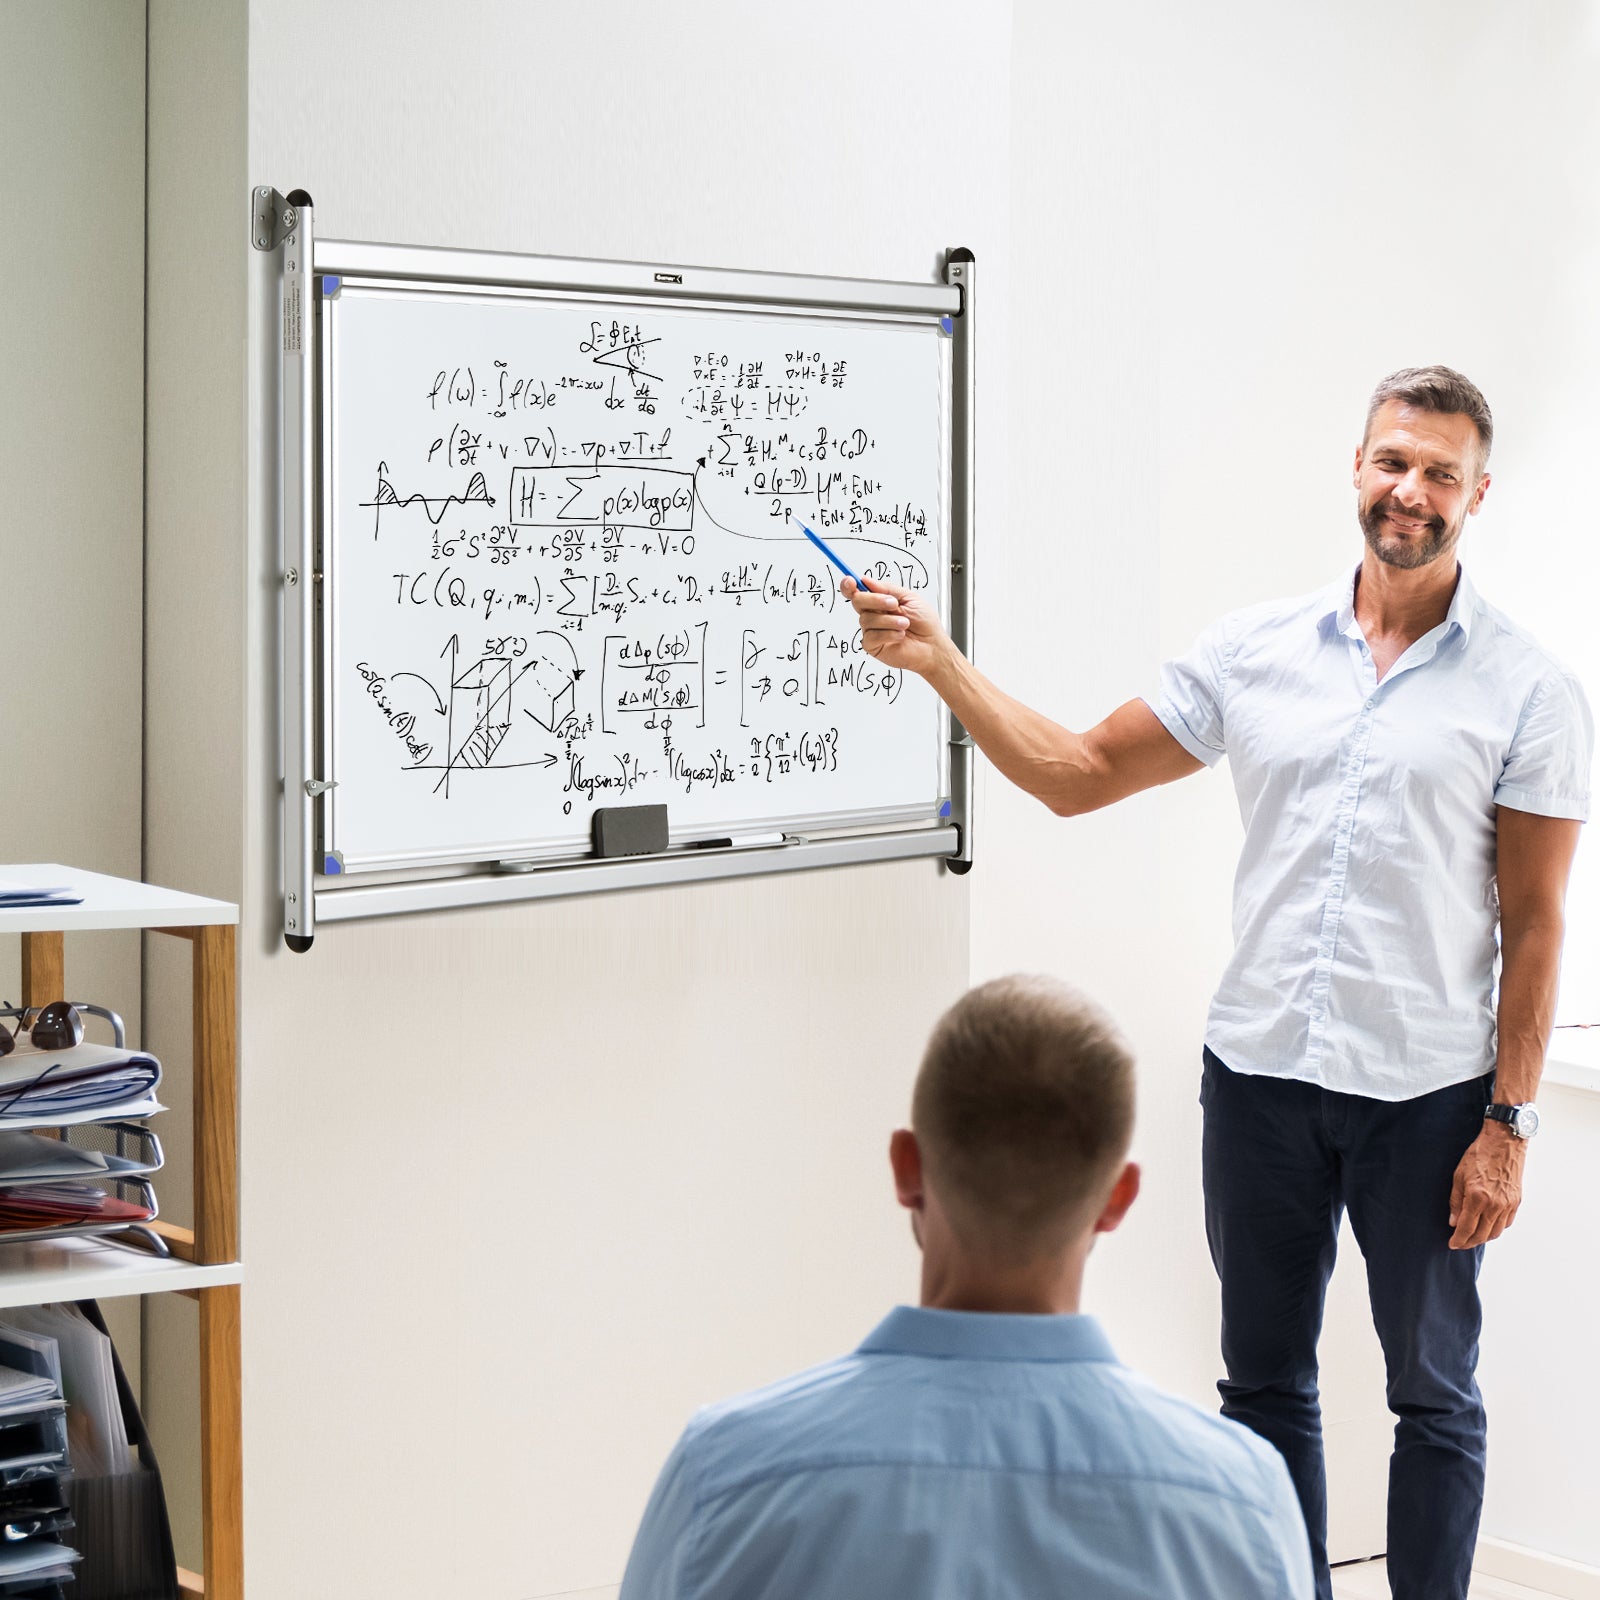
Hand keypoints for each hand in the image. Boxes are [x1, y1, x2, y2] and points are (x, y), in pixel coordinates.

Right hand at [843, 577, 953, 680]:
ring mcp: (872, 630)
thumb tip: (867, 581)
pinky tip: (900, 635)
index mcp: (880, 601)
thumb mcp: (910, 597)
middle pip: (858, 601)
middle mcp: (874, 615)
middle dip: (874, 600)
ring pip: (866, 619)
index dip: (849, 585)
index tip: (851, 581)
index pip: (858, 591)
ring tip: (905, 624)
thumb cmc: (925, 623)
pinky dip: (888, 634)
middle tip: (893, 603)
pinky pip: (871, 636)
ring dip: (889, 620)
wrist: (932, 645)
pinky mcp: (873, 645)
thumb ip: (887, 589)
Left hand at [1447, 1122, 1525, 1248]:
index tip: (1452, 1244)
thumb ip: (1456, 1201)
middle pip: (1482, 1235)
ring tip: (1472, 1237)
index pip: (1467, 1228)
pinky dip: (1496, 1229)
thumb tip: (1454, 1222)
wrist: (1504, 1143)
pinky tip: (1488, 1226)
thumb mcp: (1458, 1175)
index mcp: (1478, 1198)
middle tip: (1460, 1243)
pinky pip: (1507, 1223)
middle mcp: (1495, 1205)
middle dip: (1469, 1242)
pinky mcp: (1517, 1202)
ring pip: (1496, 1232)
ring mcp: (1508, 1205)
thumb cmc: (1478, 1155)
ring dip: (1483, 1238)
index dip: (1459, 1239)